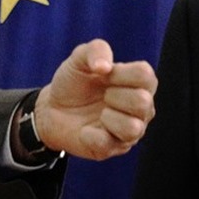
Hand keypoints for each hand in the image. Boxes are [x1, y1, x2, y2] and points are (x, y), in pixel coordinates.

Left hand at [35, 39, 156, 160]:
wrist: (52, 109)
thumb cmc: (74, 83)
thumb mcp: (79, 58)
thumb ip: (95, 50)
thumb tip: (105, 67)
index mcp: (139, 84)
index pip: (146, 76)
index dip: (121, 74)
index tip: (103, 74)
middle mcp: (141, 109)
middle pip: (142, 102)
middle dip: (114, 95)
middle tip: (102, 95)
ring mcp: (129, 132)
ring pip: (133, 128)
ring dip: (108, 117)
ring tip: (99, 113)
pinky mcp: (112, 149)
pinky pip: (107, 143)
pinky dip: (90, 134)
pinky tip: (85, 130)